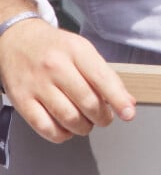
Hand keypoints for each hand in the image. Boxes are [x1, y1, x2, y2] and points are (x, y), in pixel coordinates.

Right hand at [0, 19, 135, 142]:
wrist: (18, 40)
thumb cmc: (55, 47)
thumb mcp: (82, 50)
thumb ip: (104, 75)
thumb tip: (126, 100)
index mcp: (75, 50)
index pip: (101, 78)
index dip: (118, 99)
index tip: (129, 113)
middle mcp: (55, 66)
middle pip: (87, 102)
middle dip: (102, 117)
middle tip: (104, 118)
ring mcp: (37, 85)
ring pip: (69, 118)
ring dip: (84, 127)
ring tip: (87, 122)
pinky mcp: (22, 101)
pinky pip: (46, 128)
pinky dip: (62, 135)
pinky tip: (67, 128)